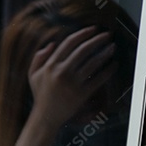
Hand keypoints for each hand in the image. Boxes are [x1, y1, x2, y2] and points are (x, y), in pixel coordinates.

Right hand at [10, 26, 114, 145]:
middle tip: (107, 35)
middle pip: (83, 50)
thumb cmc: (40, 95)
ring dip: (105, 53)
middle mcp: (61, 72)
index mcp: (50, 65)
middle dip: (98, 40)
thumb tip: (52, 44)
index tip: (93, 29)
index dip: (83, 33)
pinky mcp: (81, 93)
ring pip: (93, 62)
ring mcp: (72, 83)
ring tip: (112, 47)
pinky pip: (98, 78)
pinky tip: (113, 65)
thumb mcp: (32, 75)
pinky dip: (108, 70)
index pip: (69, 43)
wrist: (45, 116)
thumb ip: (38, 58)